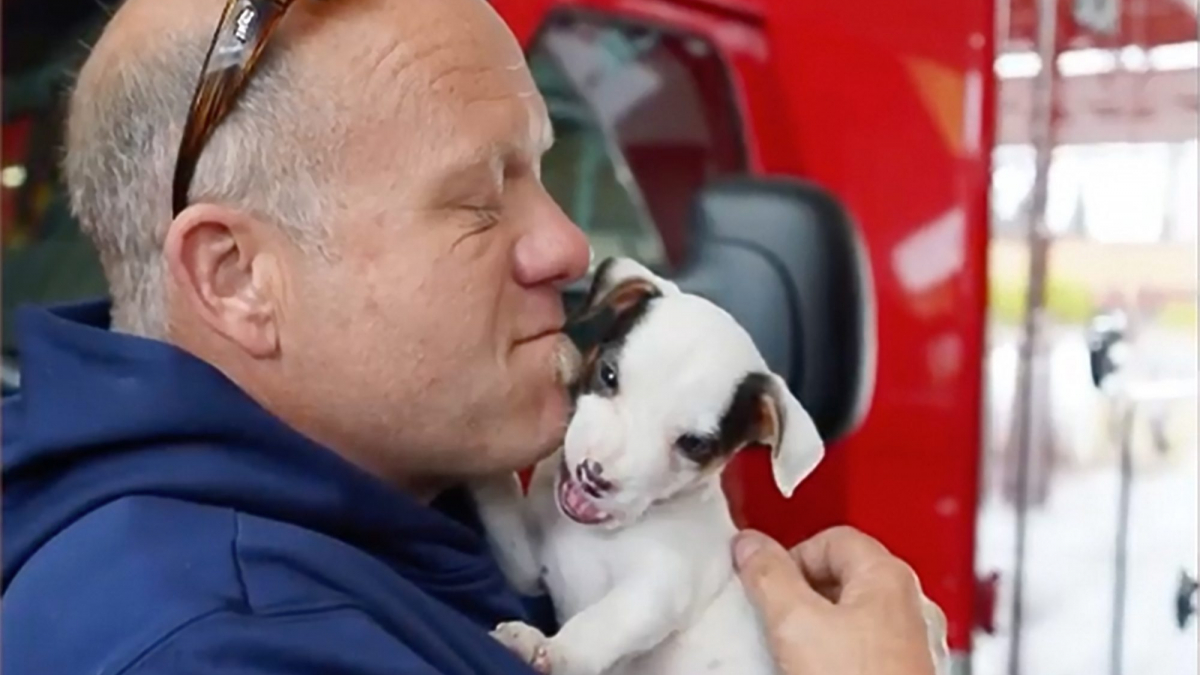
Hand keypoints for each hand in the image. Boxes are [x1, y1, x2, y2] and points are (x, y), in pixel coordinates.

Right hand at [733, 526, 939, 674]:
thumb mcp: (796, 624)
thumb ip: (769, 576)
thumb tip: (750, 546)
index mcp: (889, 576)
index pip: (831, 538)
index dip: (791, 554)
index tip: (763, 578)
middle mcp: (908, 605)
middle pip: (841, 575)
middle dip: (801, 592)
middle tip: (774, 614)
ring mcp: (909, 644)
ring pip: (848, 615)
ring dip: (815, 626)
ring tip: (792, 649)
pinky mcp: (901, 674)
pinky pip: (859, 648)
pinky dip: (833, 653)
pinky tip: (812, 672)